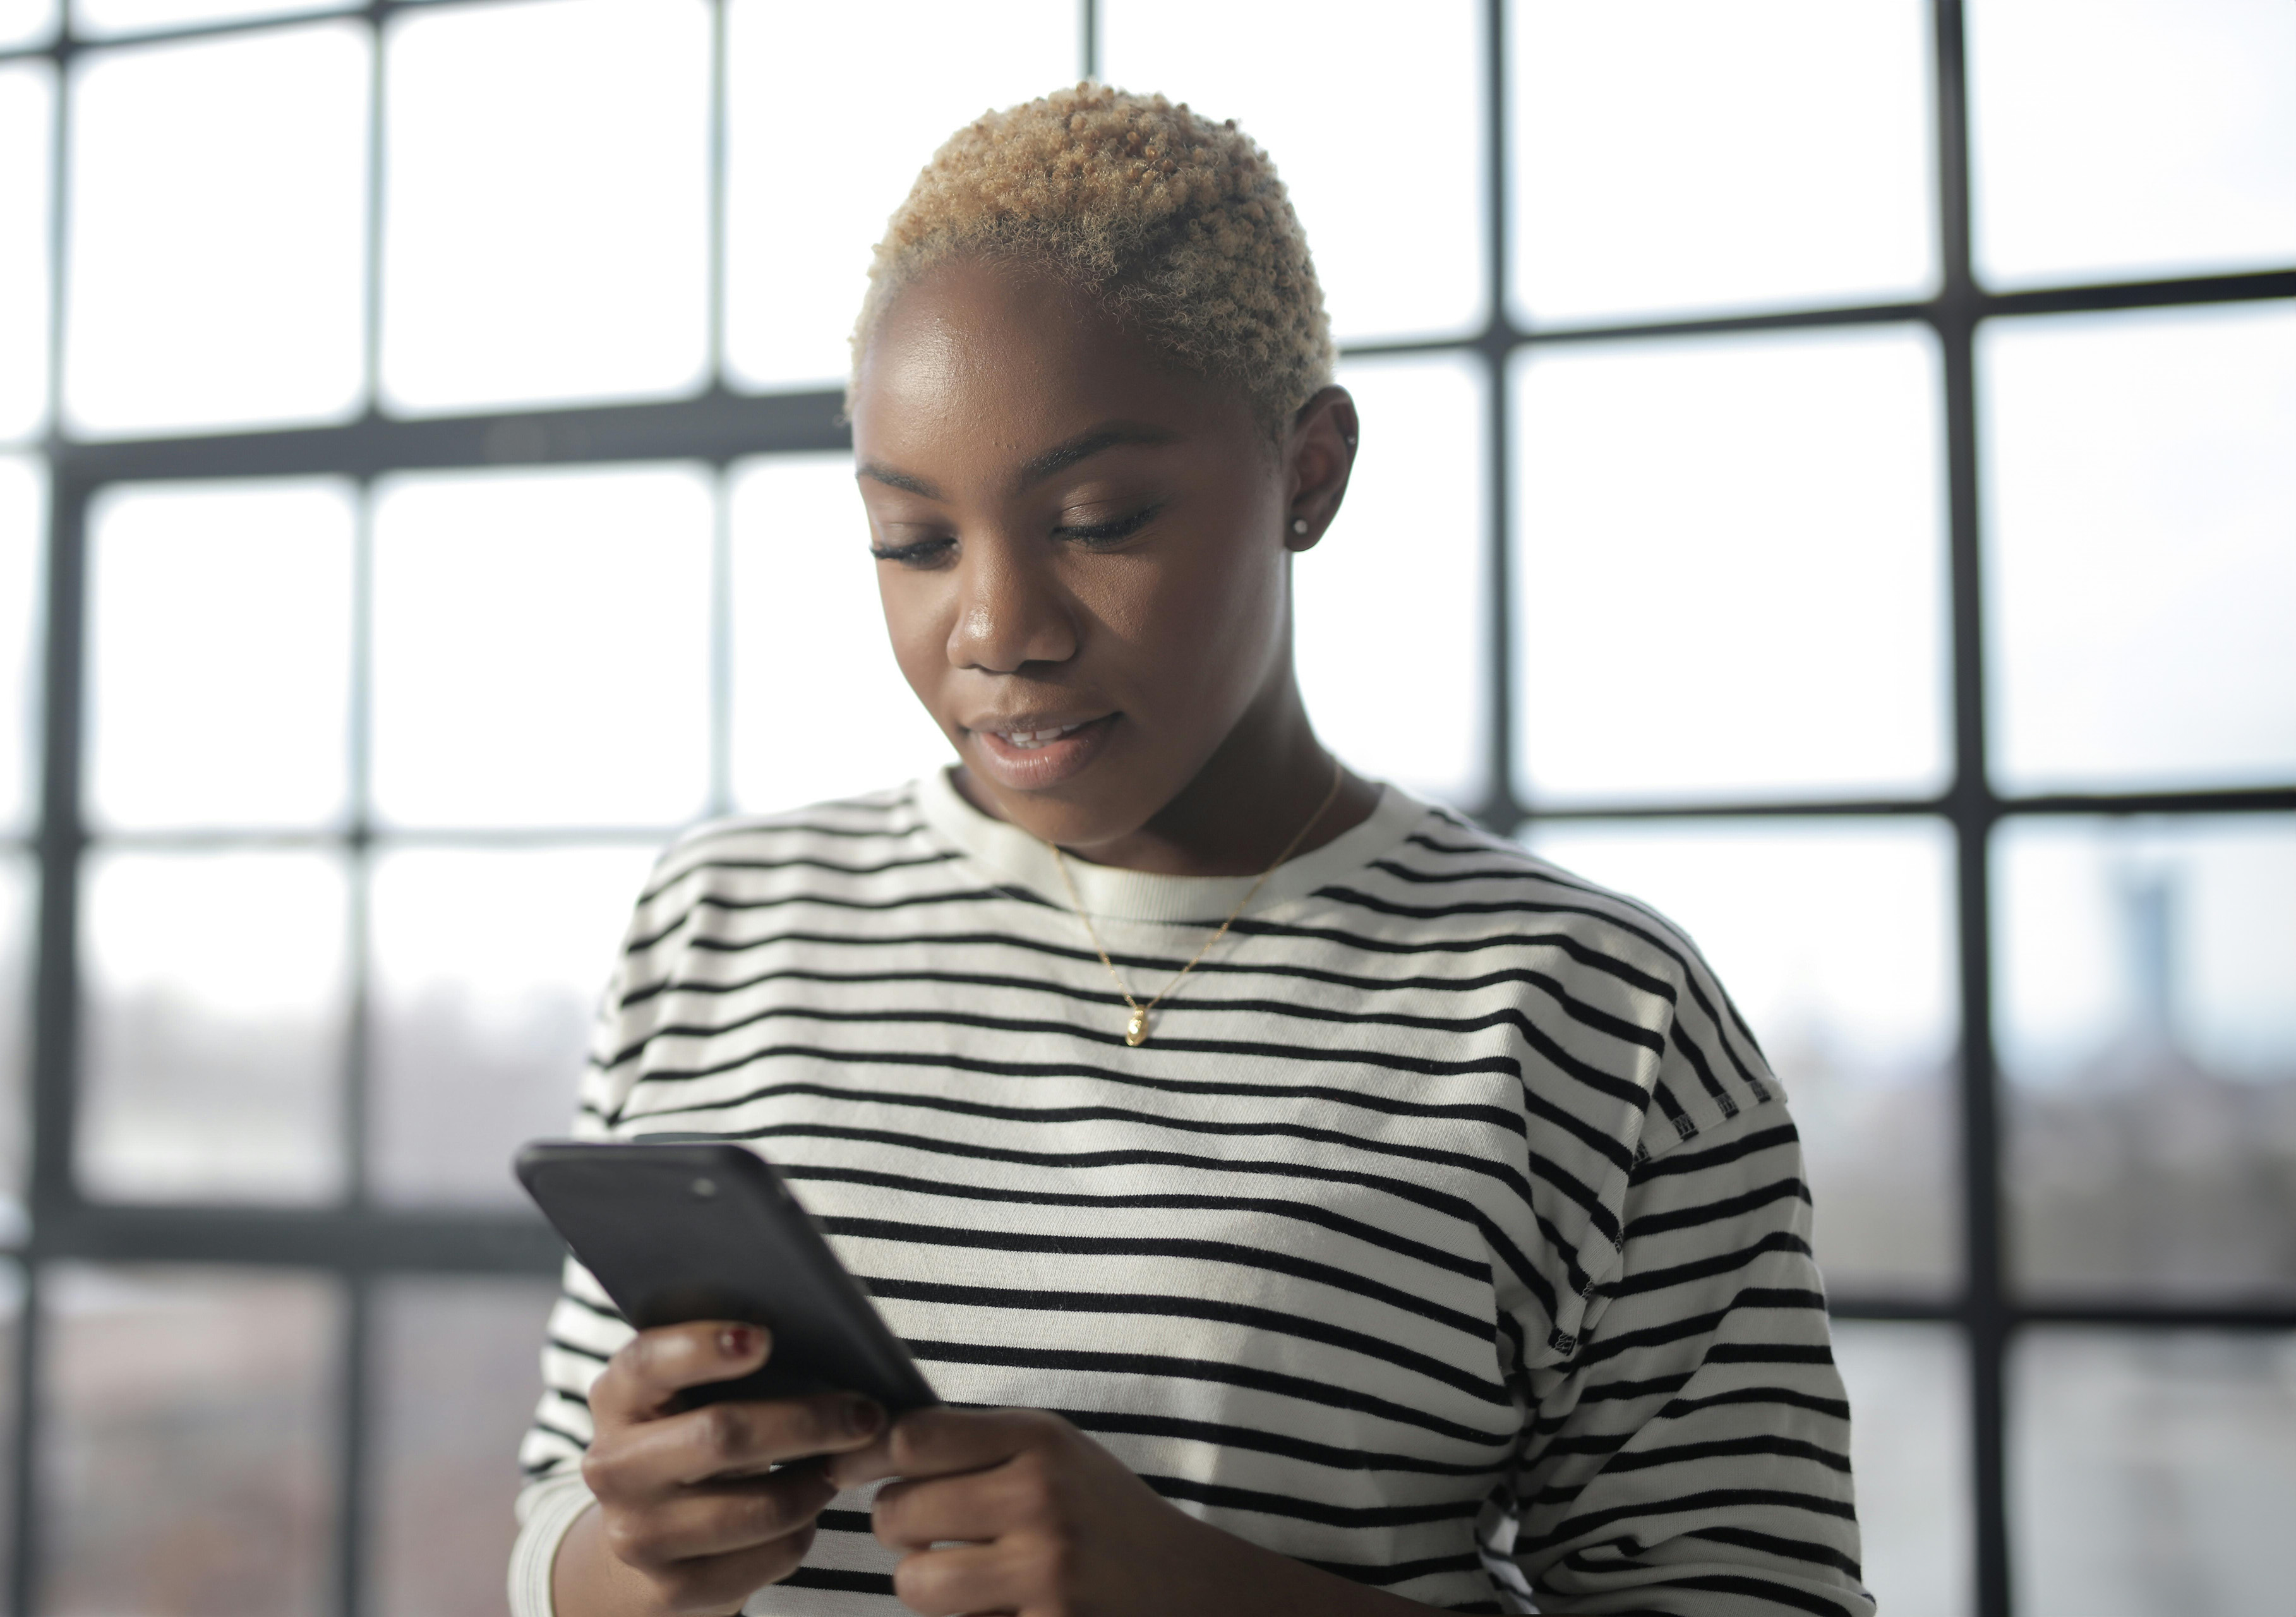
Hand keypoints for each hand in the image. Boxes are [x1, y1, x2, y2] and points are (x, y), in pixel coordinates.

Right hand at [554, 1322, 885, 1616]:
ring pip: (758, 1507)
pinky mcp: (671, 1589)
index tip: (765, 1337)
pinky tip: (808, 1508)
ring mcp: (636, 1535)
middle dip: (808, 1421)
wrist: (652, 1532)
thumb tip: (828, 1344)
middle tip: (866, 1413)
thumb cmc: (696, 1436)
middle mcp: (613, 1466)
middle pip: (721, 1435)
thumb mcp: (696, 1393)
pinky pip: (770, 1556)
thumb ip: (736, 1363)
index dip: (703, 1347)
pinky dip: (805, 1531)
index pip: (647, 1362)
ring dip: (817, 1483)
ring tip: (841, 1464)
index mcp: (618, 1397)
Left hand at [829, 1407, 1225, 1616]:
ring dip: (922, 1584)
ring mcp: (1045, 1574)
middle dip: (896, 1528)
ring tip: (956, 1575)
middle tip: (921, 1532)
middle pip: (899, 1513)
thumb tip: (871, 1445)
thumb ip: (977, 1445)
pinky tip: (999, 1606)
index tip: (848, 1469)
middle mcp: (1041, 1500)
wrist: (1191, 1588)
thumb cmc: (1105, 1516)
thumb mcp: (1057, 1454)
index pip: (914, 1438)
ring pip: (915, 1584)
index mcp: (1041, 1442)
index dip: (865, 1456)